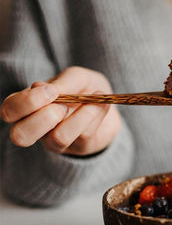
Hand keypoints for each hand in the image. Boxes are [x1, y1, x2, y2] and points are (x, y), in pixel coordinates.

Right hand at [0, 66, 121, 155]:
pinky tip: (101, 105)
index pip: (10, 111)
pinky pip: (84, 135)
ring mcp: (56, 142)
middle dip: (44, 118)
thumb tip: (44, 89)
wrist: (109, 103)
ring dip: (78, 116)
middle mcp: (36, 128)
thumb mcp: (76, 77)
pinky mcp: (79, 148)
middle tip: (62, 106)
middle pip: (21, 136)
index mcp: (26, 107)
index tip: (51, 91)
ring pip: (58, 138)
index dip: (27, 103)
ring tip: (90, 102)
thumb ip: (63, 82)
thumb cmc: (83, 88)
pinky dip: (95, 115)